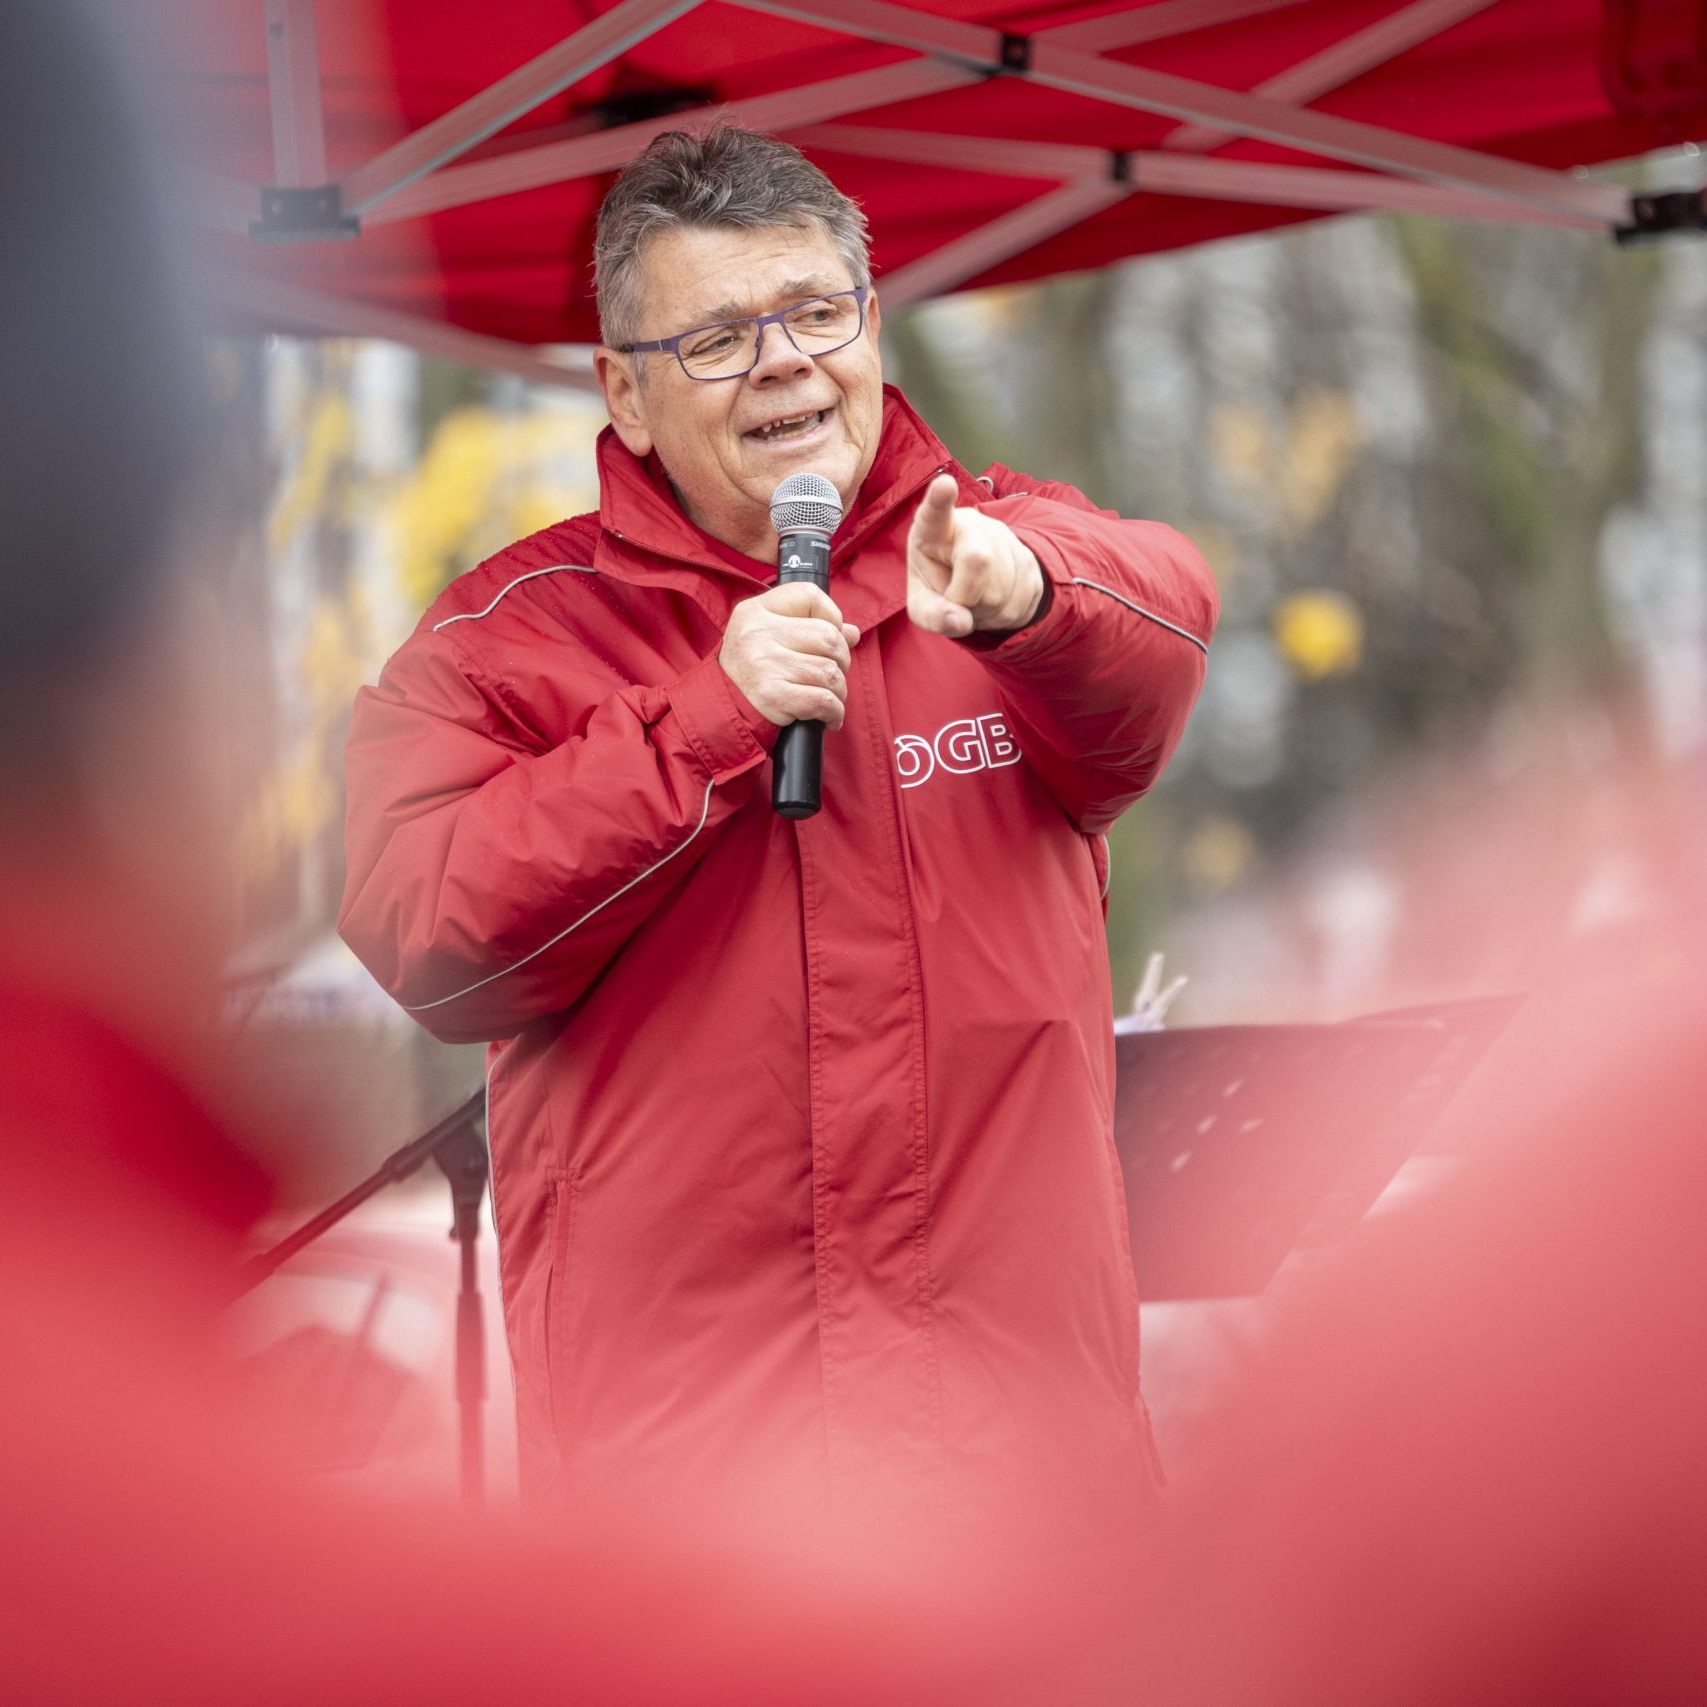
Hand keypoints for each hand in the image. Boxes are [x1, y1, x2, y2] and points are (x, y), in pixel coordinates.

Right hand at [719, 582, 861, 729]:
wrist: (722, 706)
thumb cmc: (751, 668)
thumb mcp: (769, 633)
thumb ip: (810, 625)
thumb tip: (851, 633)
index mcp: (757, 610)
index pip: (810, 595)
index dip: (831, 615)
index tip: (830, 636)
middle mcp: (759, 633)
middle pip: (829, 637)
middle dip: (842, 658)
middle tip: (832, 672)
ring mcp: (765, 664)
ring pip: (830, 672)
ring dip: (838, 690)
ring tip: (828, 696)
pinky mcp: (773, 696)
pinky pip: (824, 700)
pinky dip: (834, 711)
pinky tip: (828, 715)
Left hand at [906, 473, 1045, 638]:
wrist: (977, 583)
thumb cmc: (939, 585)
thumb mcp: (923, 604)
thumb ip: (932, 615)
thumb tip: (960, 622)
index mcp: (934, 529)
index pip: (935, 513)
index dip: (940, 500)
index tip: (944, 484)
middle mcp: (970, 525)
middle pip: (978, 559)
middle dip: (966, 594)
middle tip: (956, 598)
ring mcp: (1003, 539)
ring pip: (1000, 589)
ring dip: (984, 610)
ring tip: (973, 598)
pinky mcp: (1028, 560)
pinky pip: (1020, 600)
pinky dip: (1002, 615)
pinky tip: (993, 602)